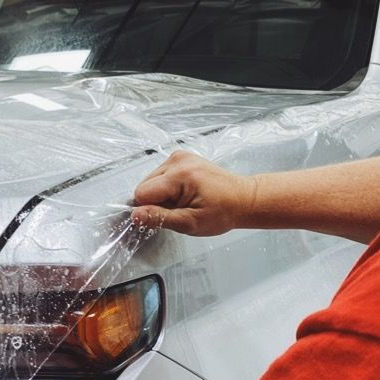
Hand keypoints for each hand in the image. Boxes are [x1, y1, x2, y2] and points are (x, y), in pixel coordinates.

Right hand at [132, 151, 257, 236]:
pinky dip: (168, 188)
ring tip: (185, 201)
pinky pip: (160, 176)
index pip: (142, 193)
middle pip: (145, 185)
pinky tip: (185, 193)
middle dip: (157, 201)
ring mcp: (179, 156)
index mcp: (180, 174)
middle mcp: (177, 160)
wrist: (244, 199)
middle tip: (180, 209)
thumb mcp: (190, 222)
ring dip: (162, 195)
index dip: (151, 209)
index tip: (169, 215)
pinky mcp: (181, 157)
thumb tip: (135, 216)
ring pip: (150, 181)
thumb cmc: (223, 212)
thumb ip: (160, 218)